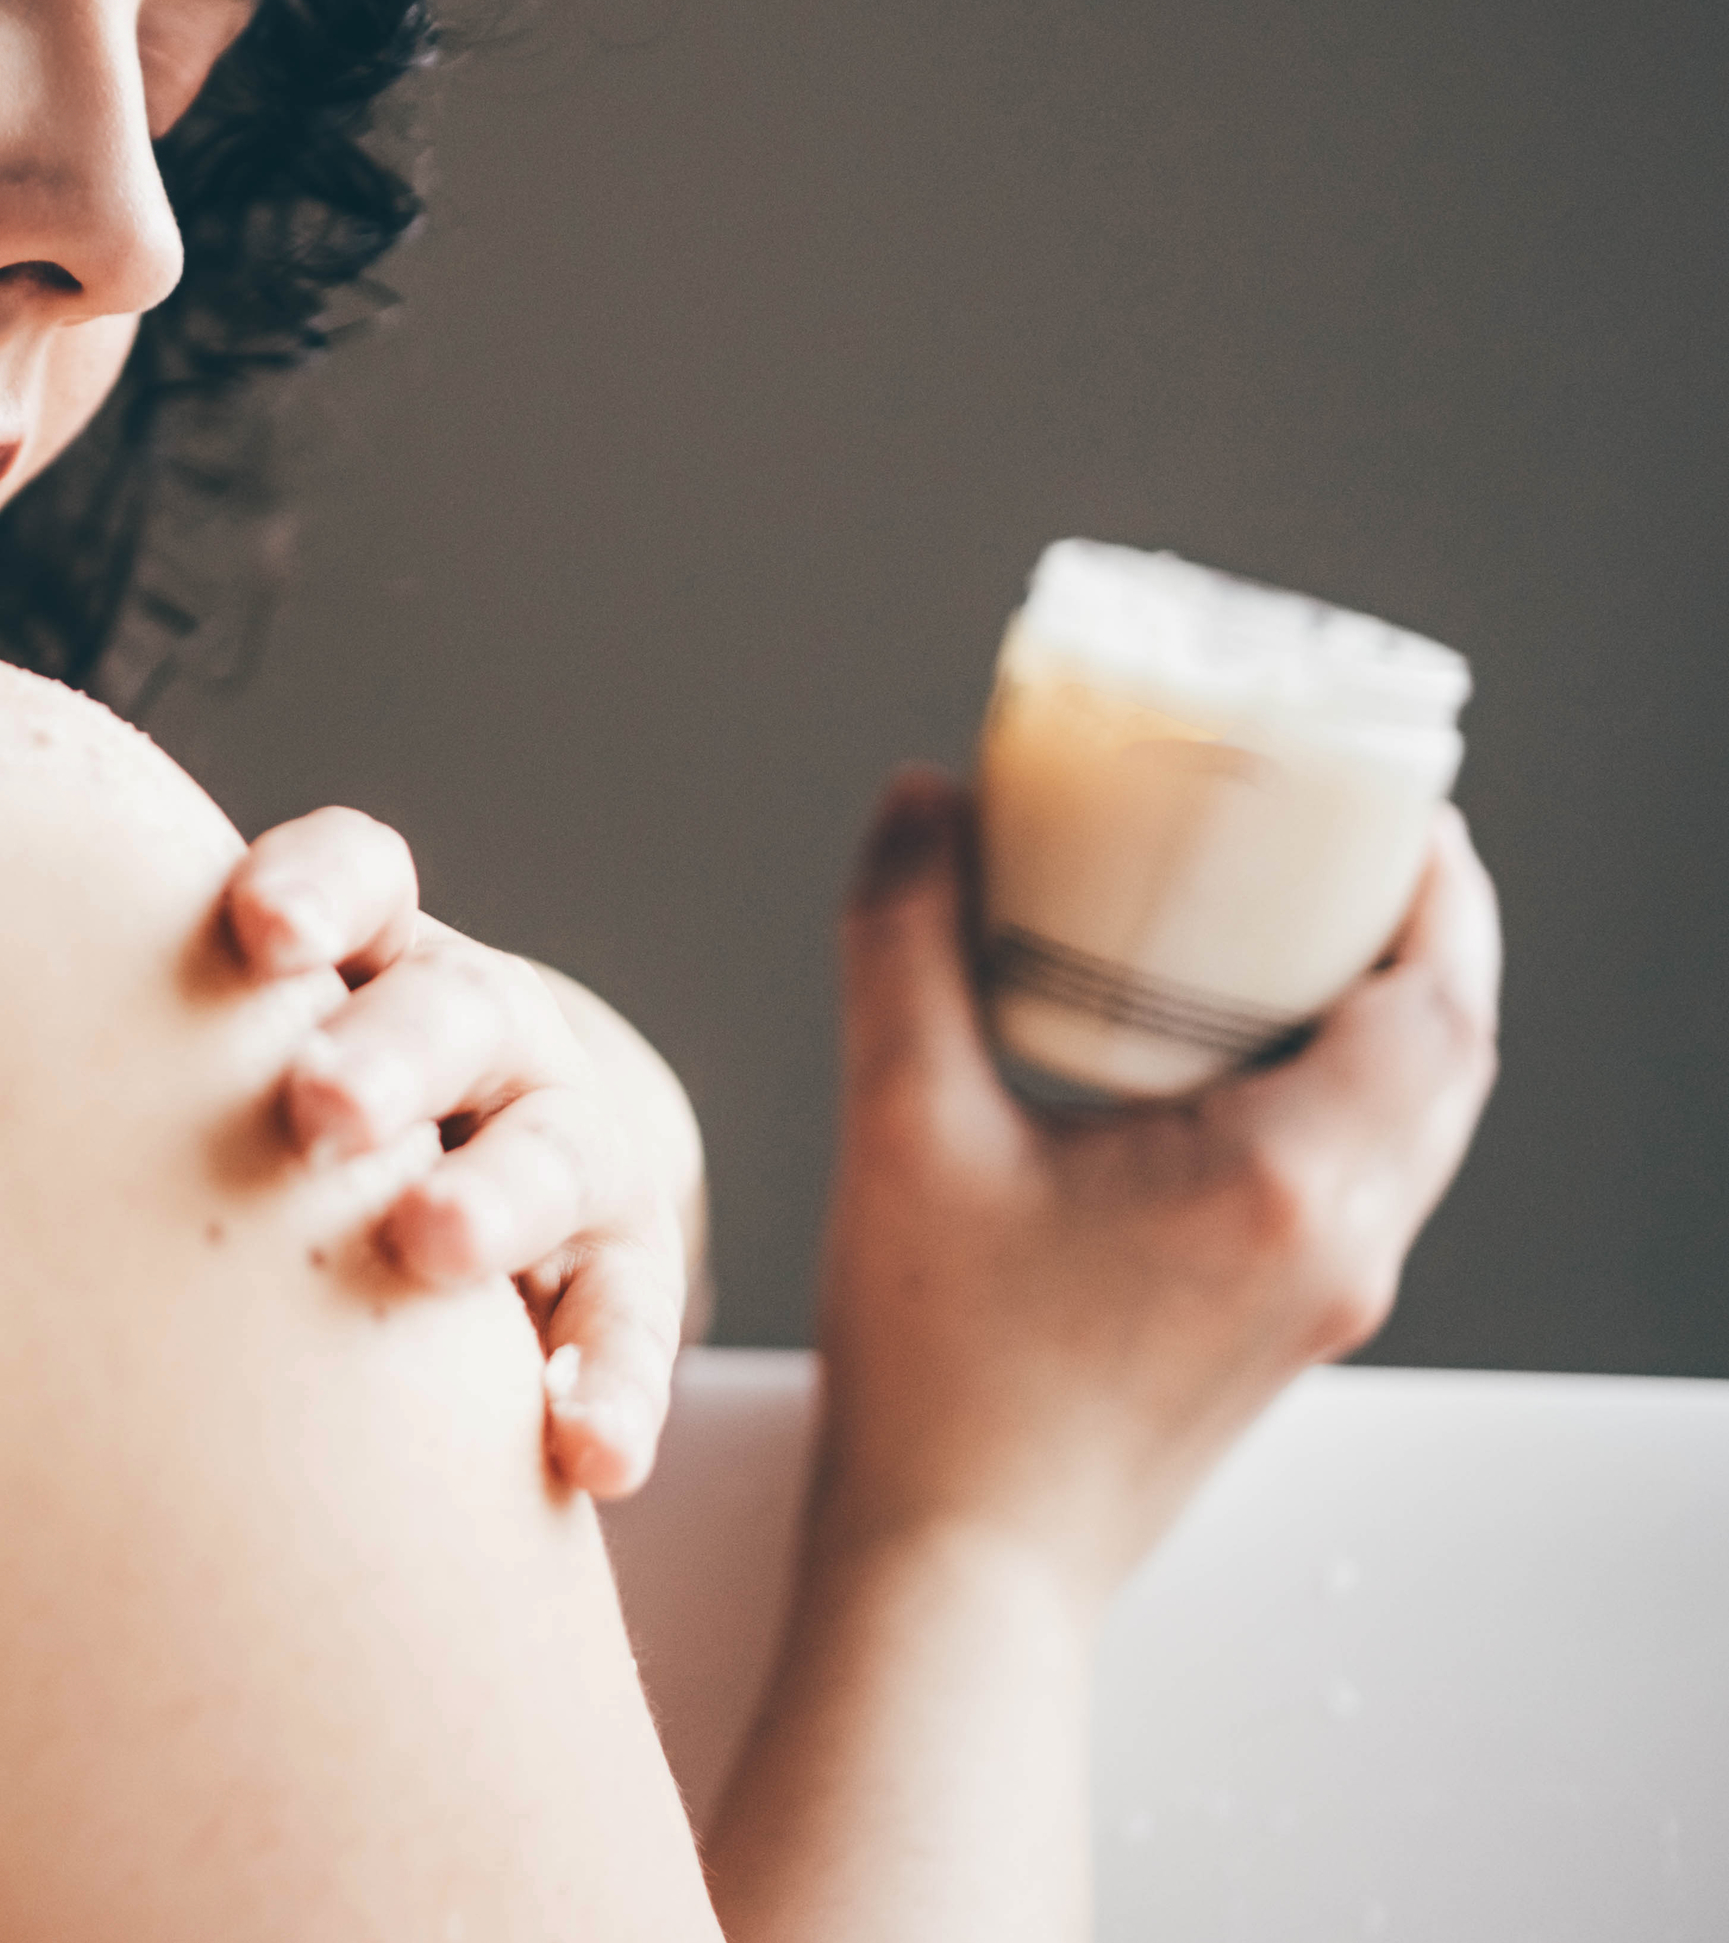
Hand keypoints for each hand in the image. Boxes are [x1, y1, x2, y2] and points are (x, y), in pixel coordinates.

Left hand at [220, 809, 712, 1498]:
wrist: (473, 1176)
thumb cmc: (256, 1113)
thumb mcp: (206, 1052)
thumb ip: (99, 1037)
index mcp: (372, 952)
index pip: (363, 879)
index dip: (316, 891)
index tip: (254, 932)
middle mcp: (480, 1026)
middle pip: (455, 1008)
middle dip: (388, 1053)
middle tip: (315, 1107)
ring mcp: (567, 1140)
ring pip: (554, 1152)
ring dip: (496, 1198)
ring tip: (428, 1245)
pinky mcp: (625, 1270)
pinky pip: (626, 1327)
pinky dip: (608, 1388)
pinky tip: (585, 1459)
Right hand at [804, 766, 1500, 1608]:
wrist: (964, 1560)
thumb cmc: (939, 1374)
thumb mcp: (901, 1126)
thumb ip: (906, 944)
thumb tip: (924, 802)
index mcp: (1285, 1179)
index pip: (1438, 998)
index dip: (1435, 882)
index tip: (1390, 796)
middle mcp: (1343, 1237)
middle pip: (1453, 1049)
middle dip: (1418, 928)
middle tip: (1342, 835)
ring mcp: (1329, 1290)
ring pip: (1419, 1116)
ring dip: (1389, 1008)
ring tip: (1291, 921)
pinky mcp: (1291, 1322)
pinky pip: (1366, 1171)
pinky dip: (1342, 1082)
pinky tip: (1232, 1049)